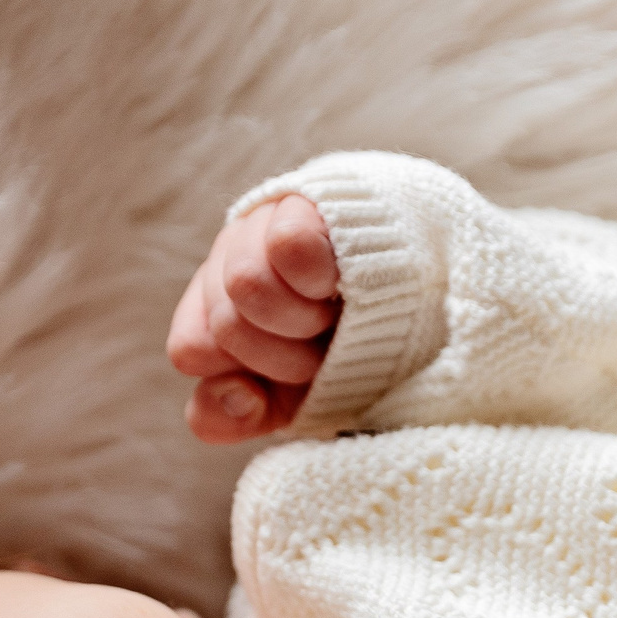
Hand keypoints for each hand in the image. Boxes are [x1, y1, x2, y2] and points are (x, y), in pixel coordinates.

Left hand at [166, 194, 340, 443]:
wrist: (425, 302)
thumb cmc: (348, 356)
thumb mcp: (288, 401)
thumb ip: (231, 416)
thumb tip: (236, 394)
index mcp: (216, 305)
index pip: (191, 348)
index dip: (247, 375)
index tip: (298, 376)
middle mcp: (228, 258)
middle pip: (225, 324)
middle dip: (286, 355)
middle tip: (328, 344)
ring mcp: (261, 224)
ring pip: (246, 284)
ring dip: (306, 319)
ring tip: (341, 311)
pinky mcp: (305, 202)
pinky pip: (288, 245)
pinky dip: (318, 275)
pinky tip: (344, 280)